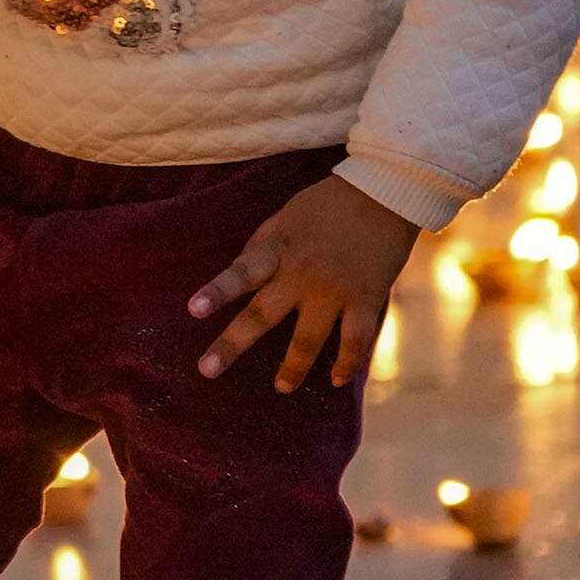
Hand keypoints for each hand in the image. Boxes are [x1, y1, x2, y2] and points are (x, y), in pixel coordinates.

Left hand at [187, 174, 418, 389]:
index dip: (217, 291)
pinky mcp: (366, 297)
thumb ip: (260, 248)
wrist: (387, 191)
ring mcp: (334, 289)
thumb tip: (239, 276)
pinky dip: (346, 362)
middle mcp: (301, 274)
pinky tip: (337, 380)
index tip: (193, 310)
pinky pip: (355, 339)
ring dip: (293, 367)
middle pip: (263, 314)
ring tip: (282, 388)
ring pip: (308, 338)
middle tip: (207, 370)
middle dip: (233, 344)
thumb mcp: (284, 218)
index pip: (240, 272)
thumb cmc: (328, 204)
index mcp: (277, 249)